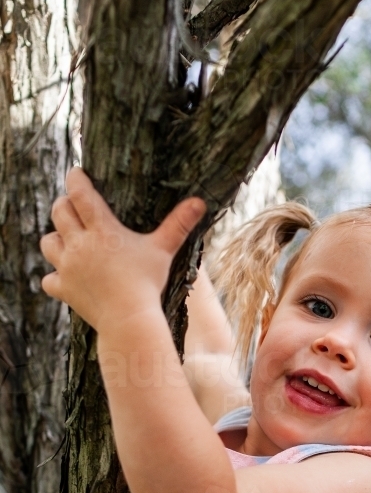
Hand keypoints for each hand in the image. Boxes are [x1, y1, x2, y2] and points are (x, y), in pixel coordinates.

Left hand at [40, 167, 205, 332]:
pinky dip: (55, 277)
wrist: (129, 319)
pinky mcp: (64, 290)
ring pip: (48, 242)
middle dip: (64, 204)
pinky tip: (66, 277)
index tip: (76, 173)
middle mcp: (79, 245)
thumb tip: (201, 201)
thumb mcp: (164, 251)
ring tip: (68, 240)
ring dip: (56, 238)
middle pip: (58, 212)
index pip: (79, 193)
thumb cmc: (148, 283)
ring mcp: (68, 268)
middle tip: (74, 205)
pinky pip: (49, 279)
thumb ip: (179, 224)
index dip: (75, 179)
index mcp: (101, 230)